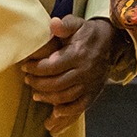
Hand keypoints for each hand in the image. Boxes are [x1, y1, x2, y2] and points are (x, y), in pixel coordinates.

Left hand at [21, 16, 125, 134]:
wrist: (111, 42)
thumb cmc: (88, 33)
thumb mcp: (77, 24)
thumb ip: (64, 25)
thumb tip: (53, 24)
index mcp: (78, 54)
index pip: (51, 66)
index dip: (35, 68)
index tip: (25, 66)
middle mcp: (85, 71)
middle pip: (56, 84)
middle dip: (37, 84)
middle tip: (27, 80)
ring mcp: (90, 83)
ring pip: (65, 97)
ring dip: (47, 98)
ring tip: (35, 94)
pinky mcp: (94, 92)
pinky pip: (80, 106)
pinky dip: (67, 112)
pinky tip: (55, 112)